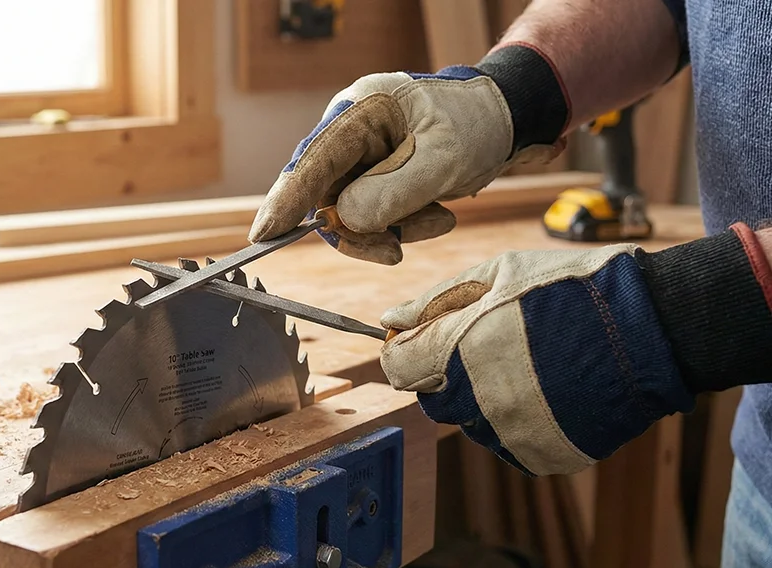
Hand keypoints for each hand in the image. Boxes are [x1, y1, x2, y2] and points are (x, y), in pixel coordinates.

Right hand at [249, 47, 567, 263]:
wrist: (510, 121)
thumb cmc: (478, 127)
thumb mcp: (441, 162)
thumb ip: (390, 193)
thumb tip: (339, 220)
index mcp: (362, 109)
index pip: (313, 160)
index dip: (286, 199)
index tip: (264, 234)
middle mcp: (352, 130)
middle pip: (328, 195)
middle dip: (364, 227)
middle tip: (394, 250)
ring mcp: (362, 154)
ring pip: (351, 212)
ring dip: (392, 228)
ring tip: (438, 220)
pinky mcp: (375, 174)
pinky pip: (371, 213)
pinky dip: (403, 224)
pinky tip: (438, 215)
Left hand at [379, 245, 692, 474]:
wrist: (653, 328)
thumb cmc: (572, 288)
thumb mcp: (500, 273)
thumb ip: (437, 301)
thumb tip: (390, 320)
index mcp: (457, 350)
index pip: (398, 367)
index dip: (407, 351)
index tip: (425, 339)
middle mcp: (476, 399)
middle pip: (433, 399)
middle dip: (446, 374)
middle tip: (489, 346)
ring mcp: (510, 434)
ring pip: (472, 422)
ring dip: (488, 398)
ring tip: (536, 363)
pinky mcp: (542, 457)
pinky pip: (511, 443)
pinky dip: (523, 422)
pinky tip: (554, 390)